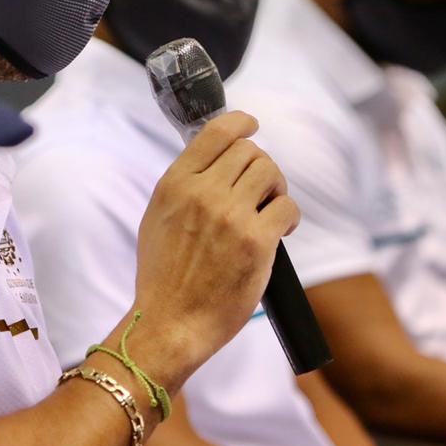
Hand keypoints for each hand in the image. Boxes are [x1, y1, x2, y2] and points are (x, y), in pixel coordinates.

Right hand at [131, 111, 298, 380]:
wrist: (169, 323)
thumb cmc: (163, 279)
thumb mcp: (156, 219)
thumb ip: (183, 187)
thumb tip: (214, 163)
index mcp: (174, 184)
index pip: (216, 132)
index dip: (241, 123)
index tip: (252, 126)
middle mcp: (201, 193)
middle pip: (250, 151)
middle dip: (262, 167)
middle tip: (262, 191)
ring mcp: (229, 216)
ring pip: (271, 173)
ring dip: (277, 188)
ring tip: (270, 210)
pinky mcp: (255, 241)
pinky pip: (287, 208)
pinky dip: (289, 216)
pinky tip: (281, 231)